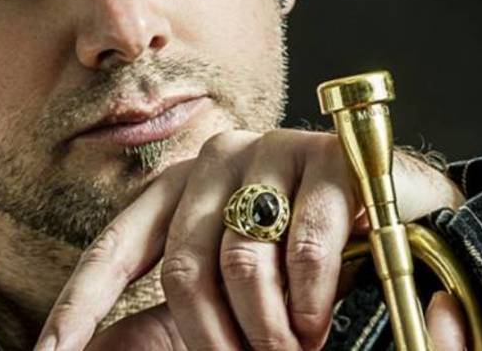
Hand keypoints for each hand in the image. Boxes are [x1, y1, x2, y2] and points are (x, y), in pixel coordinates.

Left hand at [34, 129, 463, 350]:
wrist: (397, 216)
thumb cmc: (311, 255)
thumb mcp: (239, 286)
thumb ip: (183, 308)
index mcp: (186, 187)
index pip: (121, 244)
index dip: (84, 304)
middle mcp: (223, 158)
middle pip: (189, 264)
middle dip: (218, 337)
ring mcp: (276, 150)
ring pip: (245, 257)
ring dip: (270, 324)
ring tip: (294, 346)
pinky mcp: (331, 154)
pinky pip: (306, 239)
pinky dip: (310, 293)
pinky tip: (319, 315)